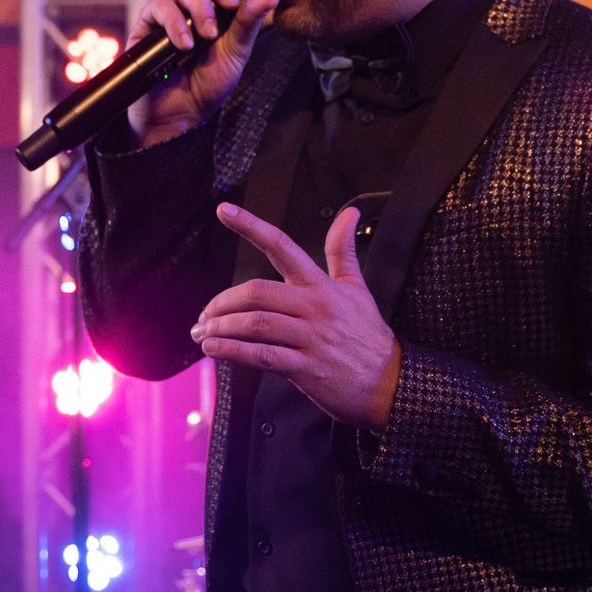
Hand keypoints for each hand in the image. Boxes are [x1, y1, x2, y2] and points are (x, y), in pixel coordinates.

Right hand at [128, 0, 277, 147]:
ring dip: (199, 6)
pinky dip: (175, 23)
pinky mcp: (147, 25)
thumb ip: (249, 23)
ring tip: (208, 35)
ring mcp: (169, 10)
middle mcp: (193, 1)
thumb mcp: (237, 52)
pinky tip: (186, 45)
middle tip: (230, 2)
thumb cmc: (209, 82)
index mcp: (219, 2)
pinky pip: (159, 7)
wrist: (181, 114)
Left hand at [193, 204, 400, 429]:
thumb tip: (350, 212)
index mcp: (321, 285)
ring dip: (220, 327)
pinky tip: (214, 348)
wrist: (388, 382)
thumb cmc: (367, 334)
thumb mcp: (357, 287)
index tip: (224, 210)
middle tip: (203, 314)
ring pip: (255, 324)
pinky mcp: (305, 368)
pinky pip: (261, 356)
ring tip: (203, 333)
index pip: (282, 246)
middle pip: (256, 293)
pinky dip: (232, 351)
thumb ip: (343, 250)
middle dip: (221, 302)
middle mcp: (314, 307)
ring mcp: (310, 338)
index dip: (251, 226)